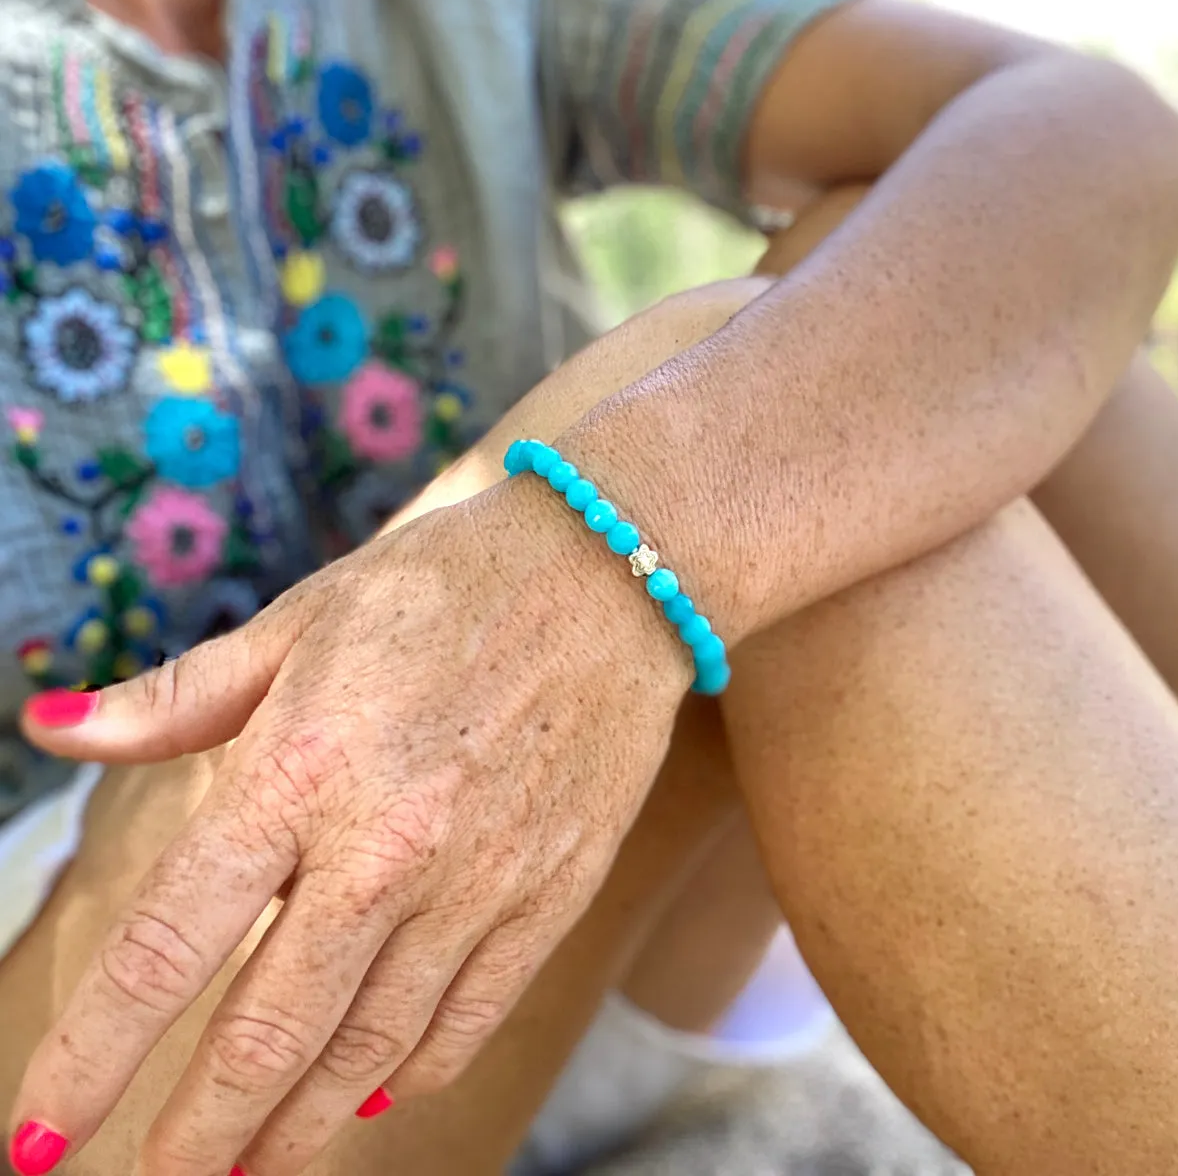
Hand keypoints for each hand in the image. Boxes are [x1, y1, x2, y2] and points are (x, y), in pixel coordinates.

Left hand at [12, 475, 688, 1175]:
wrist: (610, 572)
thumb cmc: (445, 583)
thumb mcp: (301, 619)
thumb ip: (176, 697)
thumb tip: (53, 726)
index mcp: (300, 768)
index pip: (168, 947)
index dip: (92, 1056)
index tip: (38, 1136)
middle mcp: (385, 845)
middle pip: (269, 1035)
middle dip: (198, 1136)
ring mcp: (479, 880)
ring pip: (371, 1049)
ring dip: (299, 1127)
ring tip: (252, 1168)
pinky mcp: (552, 891)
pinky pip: (470, 1013)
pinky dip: (413, 1073)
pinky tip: (376, 1097)